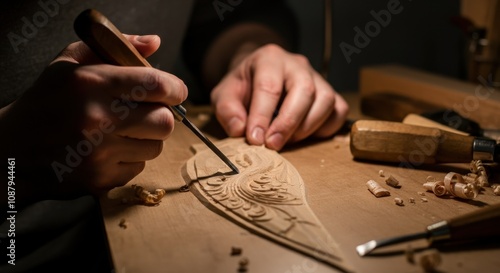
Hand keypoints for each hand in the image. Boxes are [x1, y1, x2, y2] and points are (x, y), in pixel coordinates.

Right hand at [0, 35, 186, 202]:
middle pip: (165, 121)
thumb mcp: (71, 63)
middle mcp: (97, 119)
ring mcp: (99, 153)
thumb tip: (155, 43)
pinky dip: (131, 159)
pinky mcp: (100, 179)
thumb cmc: (47, 101)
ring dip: (147, 139)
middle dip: (163, 116)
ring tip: (124, 132)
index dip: (176, 88)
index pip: (157, 85)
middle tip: (149, 113)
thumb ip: (116, 47)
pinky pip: (138, 168)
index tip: (175, 91)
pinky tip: (110, 151)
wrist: (11, 151)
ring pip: (155, 147)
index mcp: (92, 83)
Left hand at [210, 44, 348, 150]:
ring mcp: (317, 77)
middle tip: (273, 145)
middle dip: (288, 123)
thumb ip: (227, 110)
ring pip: (325, 100)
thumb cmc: (242, 88)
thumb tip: (239, 130)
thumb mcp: (224, 95)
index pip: (269, 86)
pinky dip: (325, 128)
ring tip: (287, 141)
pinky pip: (338, 110)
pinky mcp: (330, 93)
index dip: (262, 116)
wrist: (257, 78)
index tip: (255, 140)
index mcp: (269, 58)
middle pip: (304, 90)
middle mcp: (297, 64)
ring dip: (307, 127)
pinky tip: (305, 135)